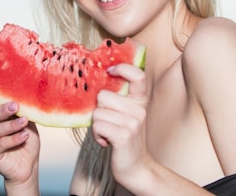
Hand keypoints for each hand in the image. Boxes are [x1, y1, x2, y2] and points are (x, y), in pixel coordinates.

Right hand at [0, 74, 39, 186]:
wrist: (28, 165)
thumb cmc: (26, 138)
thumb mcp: (26, 120)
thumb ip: (21, 109)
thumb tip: (21, 94)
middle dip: (2, 109)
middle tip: (16, 105)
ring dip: (12, 125)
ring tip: (24, 122)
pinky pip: (0, 143)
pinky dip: (14, 138)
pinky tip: (24, 135)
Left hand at [91, 64, 150, 183]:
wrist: (135, 167)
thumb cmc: (124, 138)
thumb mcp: (126, 115)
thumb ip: (117, 99)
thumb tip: (94, 81)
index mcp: (141, 101)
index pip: (137, 75)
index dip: (122, 68)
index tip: (110, 70)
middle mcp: (139, 109)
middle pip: (103, 95)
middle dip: (99, 109)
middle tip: (108, 123)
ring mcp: (132, 123)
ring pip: (97, 112)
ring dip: (97, 125)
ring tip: (108, 133)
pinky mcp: (123, 136)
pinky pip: (97, 125)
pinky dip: (96, 135)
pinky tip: (106, 141)